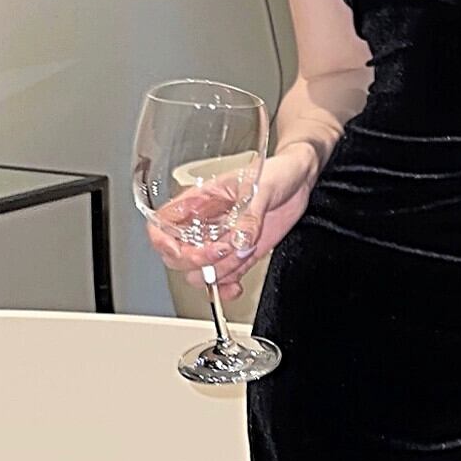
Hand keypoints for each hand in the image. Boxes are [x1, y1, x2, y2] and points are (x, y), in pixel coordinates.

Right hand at [143, 146, 317, 298]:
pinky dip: (227, 288)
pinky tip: (236, 287)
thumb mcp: (259, 187)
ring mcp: (220, 242)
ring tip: (241, 257)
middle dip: (196, 261)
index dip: (162, 240)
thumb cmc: (274, 171)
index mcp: (198, 202)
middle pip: (176, 255)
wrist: (299, 180)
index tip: (176, 249)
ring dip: (218, 274)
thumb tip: (240, 240)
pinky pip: (224, 279)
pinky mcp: (240, 255)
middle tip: (221, 252)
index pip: (162, 224)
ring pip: (200, 272)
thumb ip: (249, 215)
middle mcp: (205, 225)